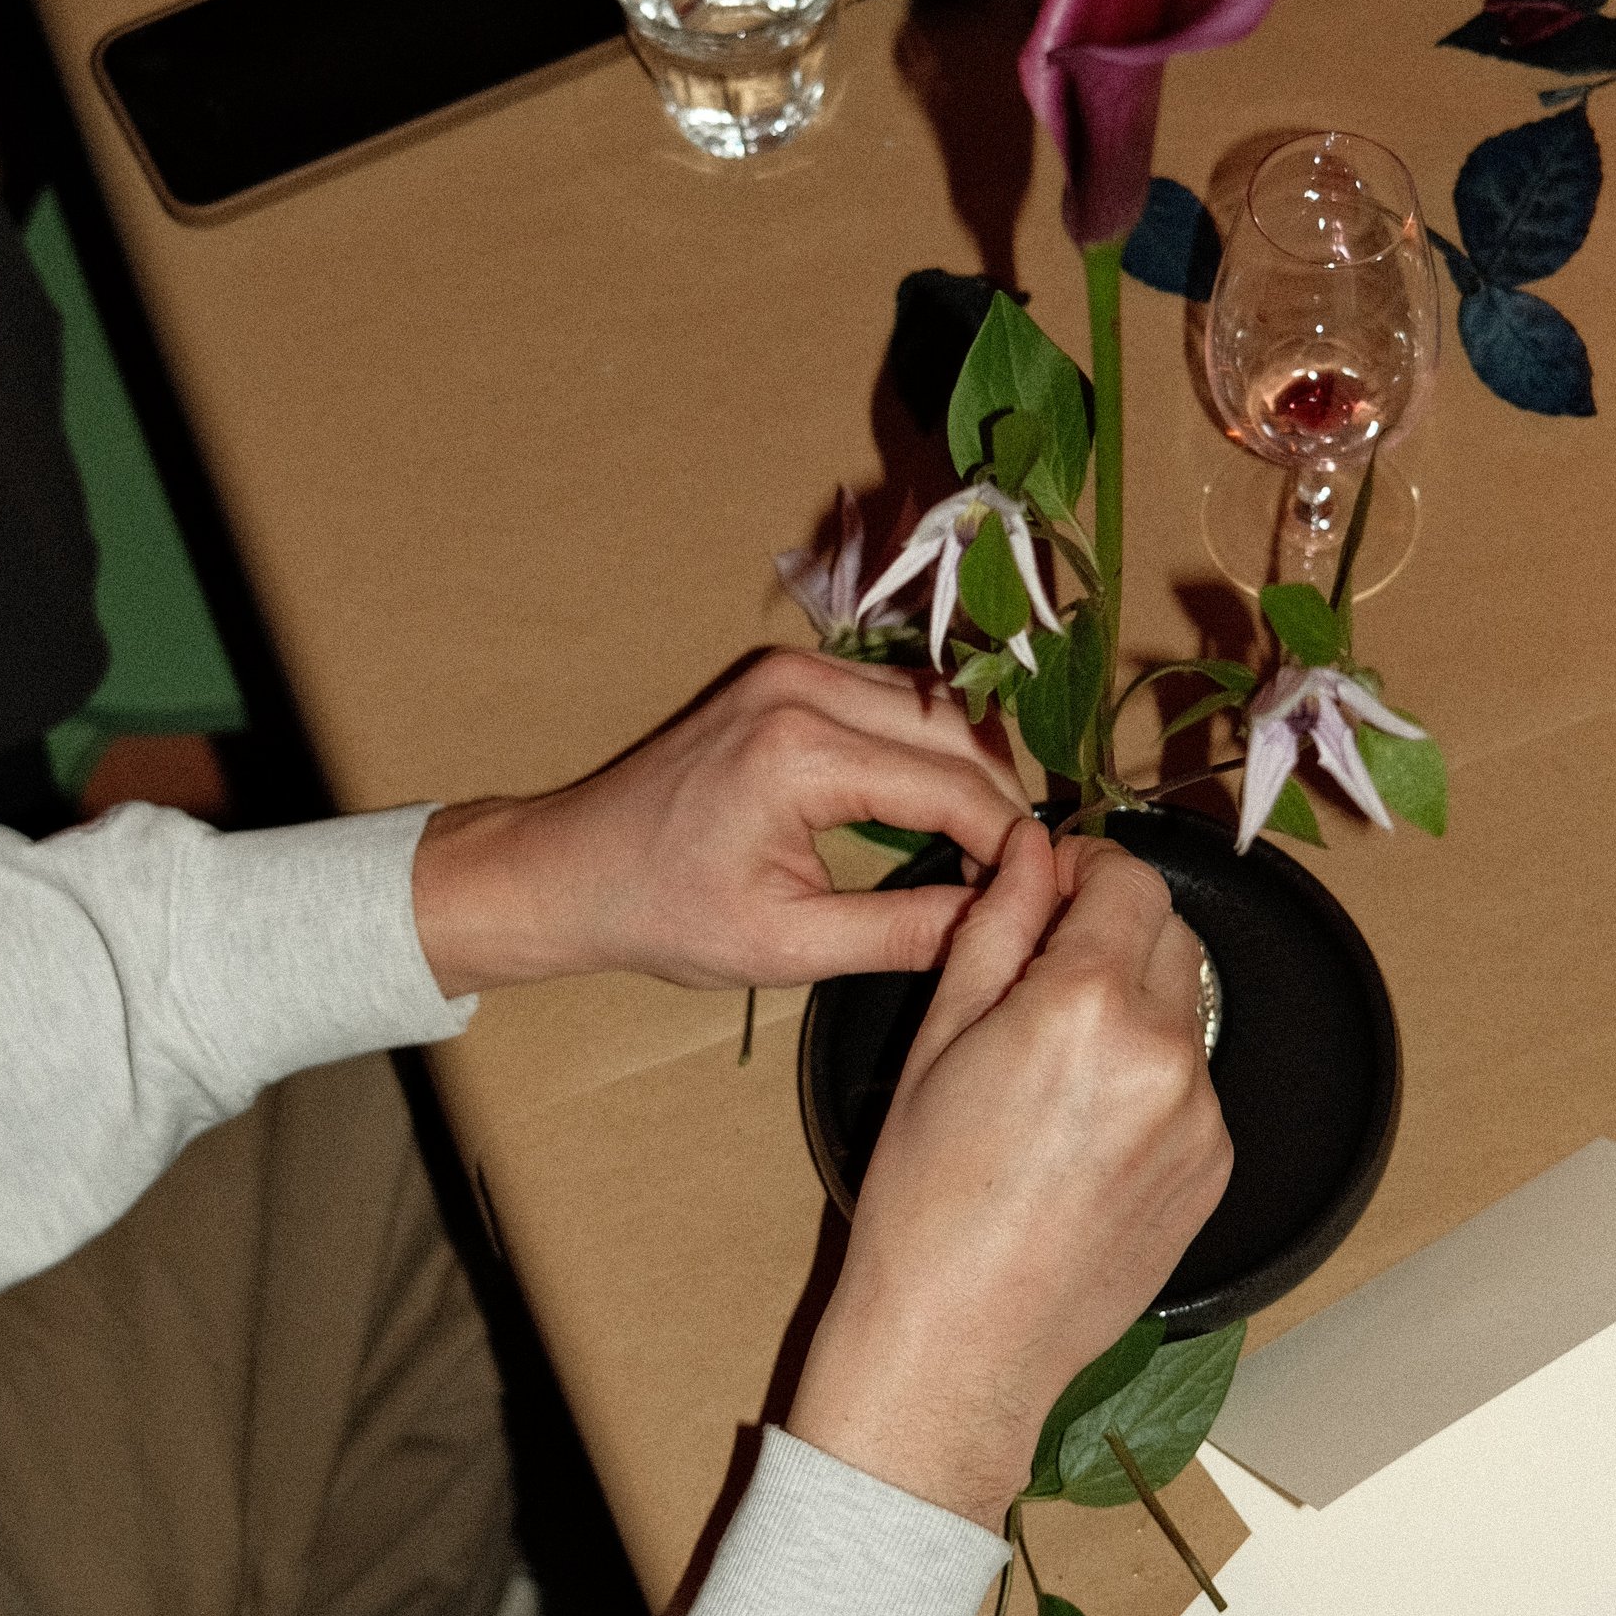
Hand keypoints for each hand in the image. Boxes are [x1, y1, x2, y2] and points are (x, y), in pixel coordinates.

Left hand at [412, 653, 1026, 995]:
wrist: (570, 869)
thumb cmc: (662, 913)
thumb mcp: (786, 946)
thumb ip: (903, 932)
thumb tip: (1000, 923)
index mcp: (800, 752)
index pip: (952, 786)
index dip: (1011, 843)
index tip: (1045, 892)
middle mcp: (801, 687)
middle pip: (955, 732)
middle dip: (1002, 802)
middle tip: (1027, 875)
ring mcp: (792, 670)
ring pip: (933, 705)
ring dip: (972, 768)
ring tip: (993, 846)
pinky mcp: (786, 673)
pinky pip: (892, 697)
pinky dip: (930, 745)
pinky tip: (942, 806)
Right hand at [789, 826, 1230, 1531]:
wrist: (962, 1344)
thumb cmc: (925, 1202)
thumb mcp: (938, 1040)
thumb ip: (996, 927)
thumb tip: (1029, 849)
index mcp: (1087, 1004)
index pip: (1127, 879)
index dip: (1085, 867)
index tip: (1049, 884)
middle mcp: (1167, 1051)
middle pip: (1169, 932)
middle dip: (1111, 929)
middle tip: (1040, 970)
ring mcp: (1203, 1114)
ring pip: (1184, 1007)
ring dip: (1133, 1001)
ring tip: (1053, 1064)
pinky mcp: (1216, 1166)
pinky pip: (1193, 1082)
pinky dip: (1150, 1075)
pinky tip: (1082, 1127)